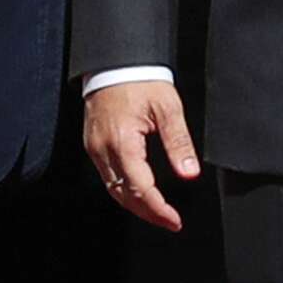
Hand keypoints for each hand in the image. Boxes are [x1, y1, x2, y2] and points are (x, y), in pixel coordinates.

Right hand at [83, 80, 201, 232]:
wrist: (115, 61)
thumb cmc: (140, 79)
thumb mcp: (167, 107)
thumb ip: (179, 142)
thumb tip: (190, 173)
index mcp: (122, 142)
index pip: (140, 189)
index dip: (158, 209)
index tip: (175, 220)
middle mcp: (103, 149)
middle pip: (123, 196)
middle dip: (147, 213)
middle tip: (170, 221)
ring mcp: (95, 148)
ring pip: (113, 189)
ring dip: (135, 205)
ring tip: (157, 212)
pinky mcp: (92, 144)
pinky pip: (107, 176)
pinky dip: (123, 190)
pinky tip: (138, 192)